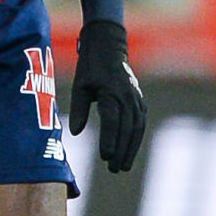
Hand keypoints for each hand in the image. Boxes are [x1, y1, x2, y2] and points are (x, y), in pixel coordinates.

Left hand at [70, 19, 146, 171]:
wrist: (109, 46)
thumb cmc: (90, 66)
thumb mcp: (80, 85)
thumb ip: (79, 109)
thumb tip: (75, 133)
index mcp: (111, 91)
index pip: (112, 120)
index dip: (110, 140)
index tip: (105, 157)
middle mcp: (127, 96)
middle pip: (127, 128)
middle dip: (121, 150)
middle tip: (113, 169)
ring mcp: (136, 98)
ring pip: (137, 127)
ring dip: (131, 148)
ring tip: (122, 166)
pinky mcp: (139, 100)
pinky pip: (140, 122)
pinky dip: (136, 138)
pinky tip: (130, 151)